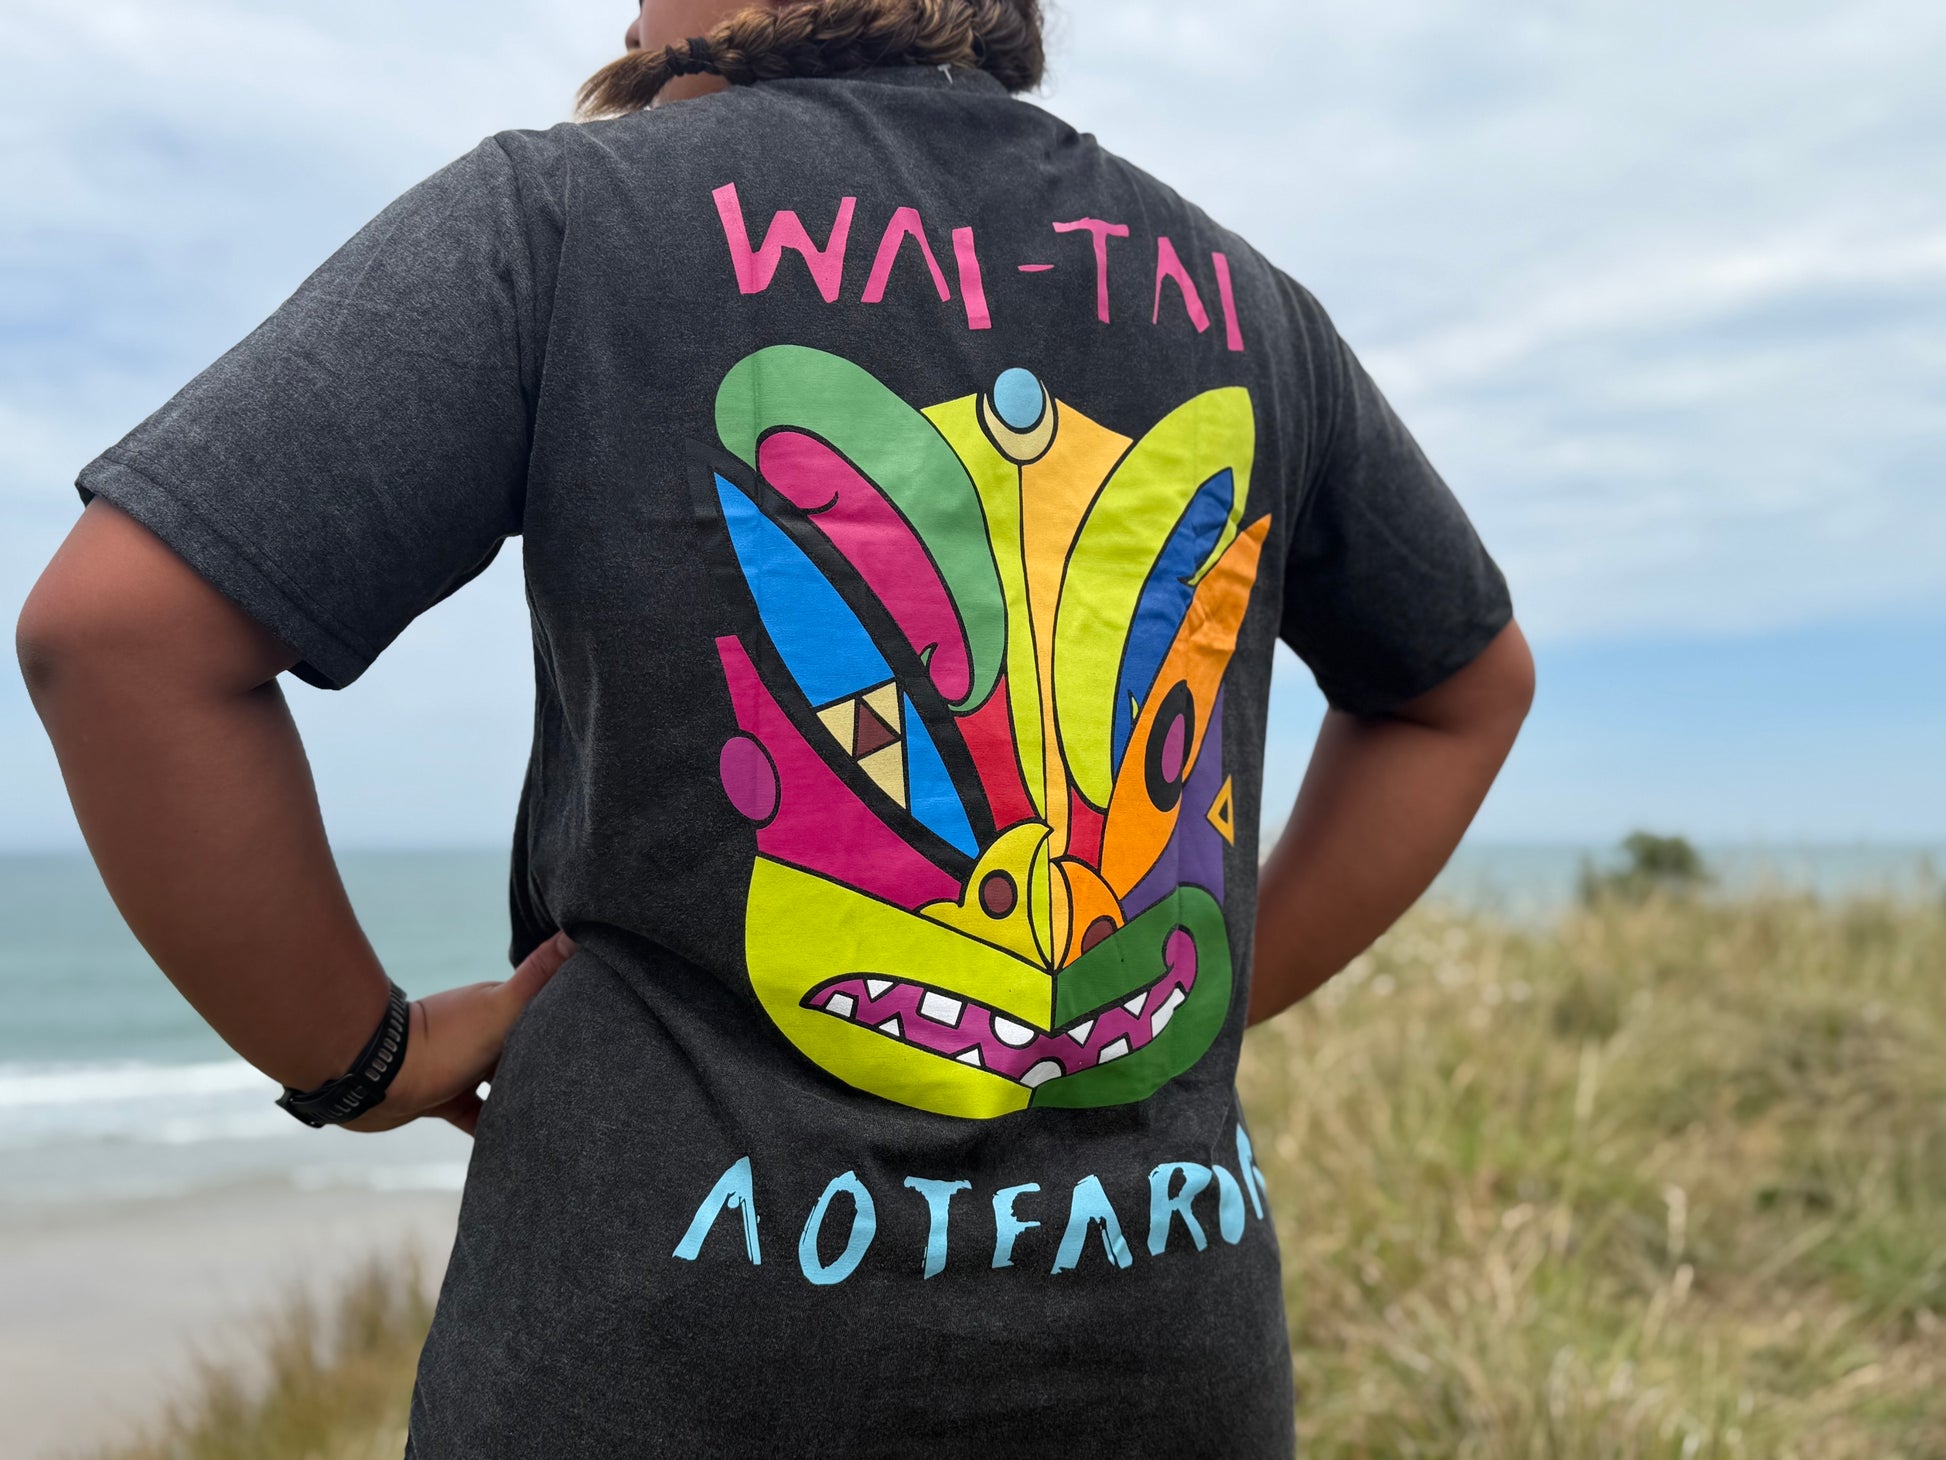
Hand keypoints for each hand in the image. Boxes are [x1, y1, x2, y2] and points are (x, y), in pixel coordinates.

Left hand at [346, 931, 576, 1135]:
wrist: (373, 1079)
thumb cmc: (443, 1041)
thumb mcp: (500, 1007)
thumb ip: (538, 974)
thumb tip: (576, 930)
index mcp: (499, 1007)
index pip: (545, 1011)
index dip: (572, 1022)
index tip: (602, 1037)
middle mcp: (482, 1033)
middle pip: (527, 1050)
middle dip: (550, 1065)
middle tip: (585, 1088)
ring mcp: (462, 1066)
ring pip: (504, 1084)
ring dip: (524, 1097)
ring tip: (556, 1118)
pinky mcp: (444, 1098)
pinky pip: (477, 1115)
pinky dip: (493, 1128)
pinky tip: (514, 1144)